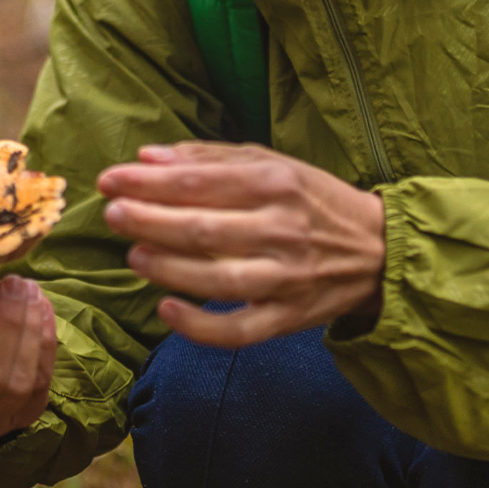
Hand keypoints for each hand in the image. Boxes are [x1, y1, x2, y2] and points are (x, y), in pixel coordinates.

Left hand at [99, 141, 385, 347]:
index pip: (199, 183)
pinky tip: (166, 310)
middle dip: (148, 221)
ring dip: (168, 269)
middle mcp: (282, 230)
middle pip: (203, 229)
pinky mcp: (289, 318)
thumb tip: (147, 156)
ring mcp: (287, 278)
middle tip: (112, 214)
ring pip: (218, 279)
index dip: (148, 182)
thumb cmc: (311, 200)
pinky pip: (240, 331)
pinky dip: (200, 326)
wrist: (378, 250)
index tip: (110, 180)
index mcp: (275, 183)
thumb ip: (207, 159)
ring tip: (133, 254)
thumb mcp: (270, 163)